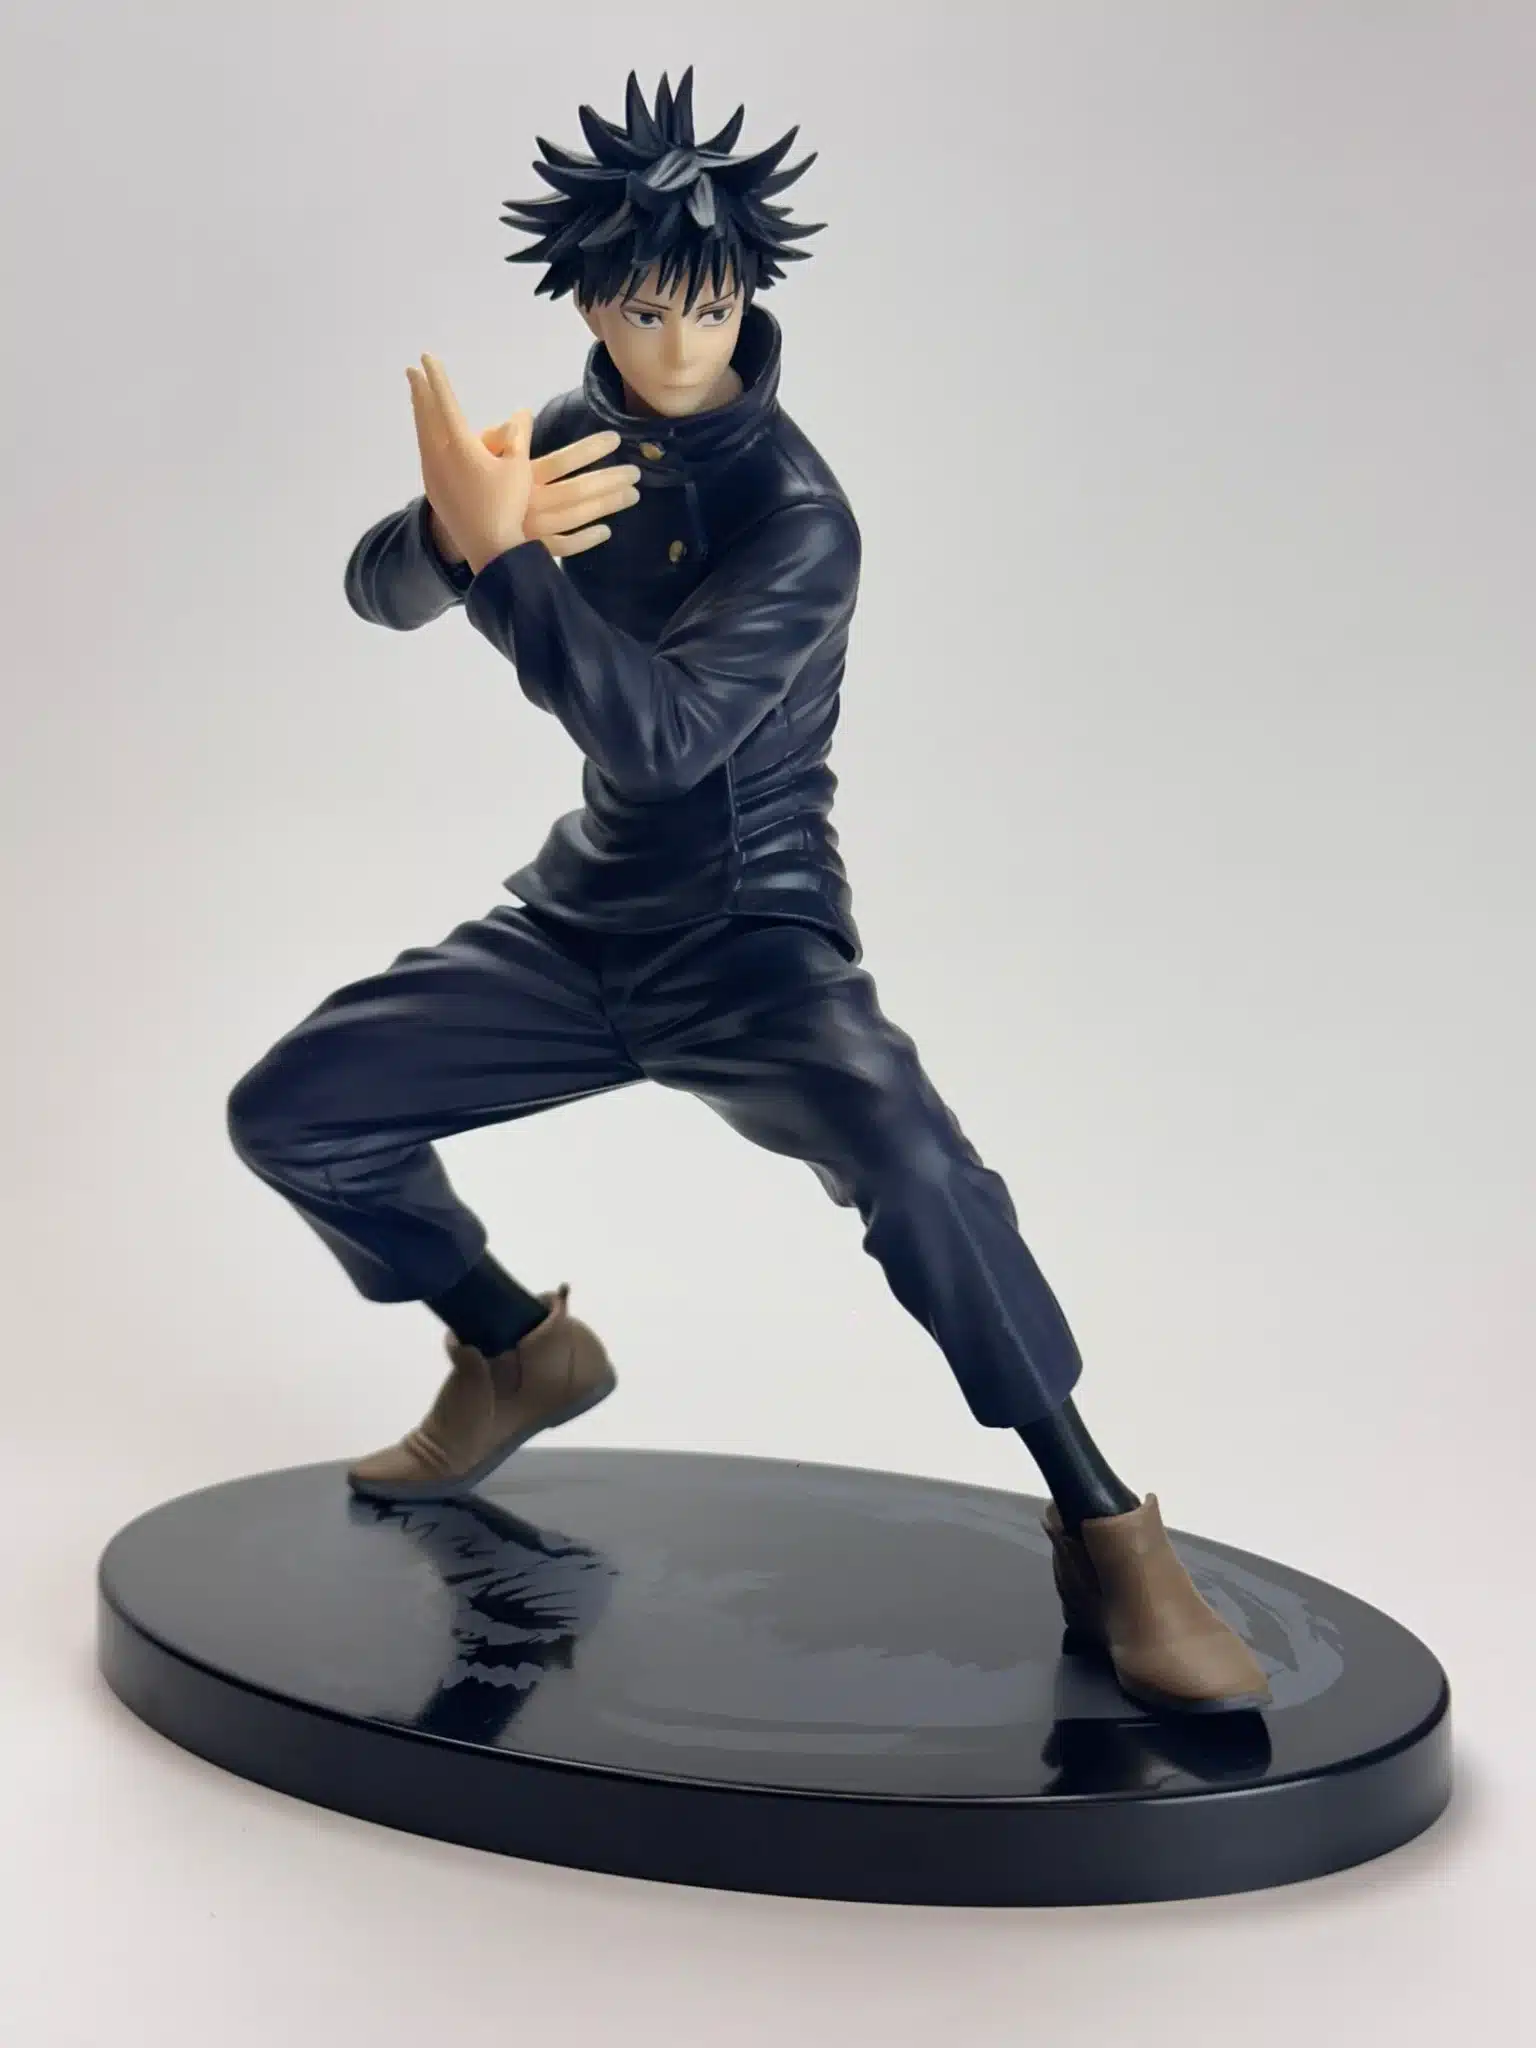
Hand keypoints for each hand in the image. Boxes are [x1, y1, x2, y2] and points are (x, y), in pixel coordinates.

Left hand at [407, 355, 532, 575]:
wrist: (491, 551)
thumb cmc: (508, 507)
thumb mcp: (519, 468)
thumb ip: (518, 436)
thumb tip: (521, 412)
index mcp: (460, 448)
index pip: (446, 403)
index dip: (437, 378)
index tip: (426, 357)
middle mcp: (440, 459)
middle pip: (425, 417)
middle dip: (419, 392)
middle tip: (410, 371)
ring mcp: (433, 477)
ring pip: (422, 437)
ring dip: (419, 415)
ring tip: (416, 400)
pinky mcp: (435, 493)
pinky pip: (425, 455)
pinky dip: (424, 438)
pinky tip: (427, 439)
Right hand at [483, 422, 640, 559]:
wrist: (452, 525)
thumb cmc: (468, 482)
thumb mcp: (478, 455)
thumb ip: (500, 437)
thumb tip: (519, 417)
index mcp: (520, 477)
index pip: (563, 461)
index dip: (590, 450)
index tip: (615, 439)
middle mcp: (531, 504)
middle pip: (578, 492)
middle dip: (609, 481)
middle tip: (636, 472)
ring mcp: (533, 530)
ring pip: (577, 517)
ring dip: (607, 506)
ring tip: (632, 495)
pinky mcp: (532, 549)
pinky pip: (564, 547)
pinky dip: (586, 540)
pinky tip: (606, 532)